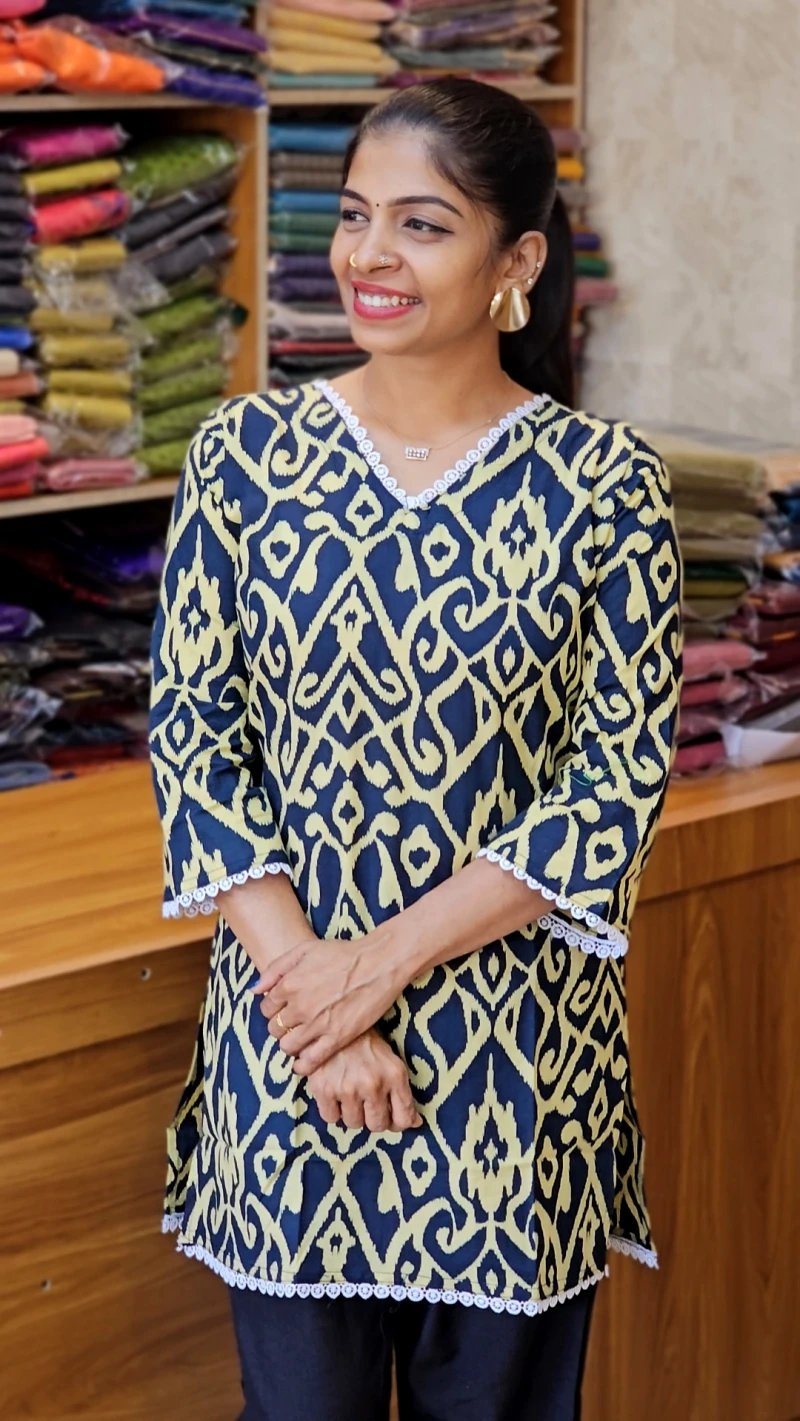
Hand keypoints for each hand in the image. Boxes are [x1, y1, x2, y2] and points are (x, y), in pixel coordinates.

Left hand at [253, 933, 404, 1074]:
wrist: (378, 963)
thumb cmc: (343, 954)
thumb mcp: (305, 950)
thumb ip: (276, 968)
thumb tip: (255, 990)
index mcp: (289, 985)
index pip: (266, 1008)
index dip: (273, 1009)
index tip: (284, 1009)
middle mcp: (299, 1007)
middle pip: (274, 1028)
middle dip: (280, 1027)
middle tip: (293, 1024)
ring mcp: (317, 1024)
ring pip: (287, 1047)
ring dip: (290, 1045)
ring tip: (300, 1040)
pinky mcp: (336, 1038)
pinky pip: (310, 1061)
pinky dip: (302, 1065)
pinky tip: (303, 1062)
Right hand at [306, 1028, 421, 1132]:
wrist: (334, 1022)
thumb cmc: (365, 1045)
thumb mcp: (391, 1063)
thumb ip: (403, 1094)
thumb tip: (415, 1123)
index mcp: (394, 1075)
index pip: (404, 1118)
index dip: (397, 1123)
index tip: (390, 1118)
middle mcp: (373, 1084)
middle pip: (377, 1125)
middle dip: (373, 1118)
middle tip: (366, 1103)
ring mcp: (347, 1088)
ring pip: (353, 1124)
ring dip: (352, 1113)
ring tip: (349, 1093)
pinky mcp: (323, 1089)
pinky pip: (330, 1118)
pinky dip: (332, 1110)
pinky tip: (334, 1092)